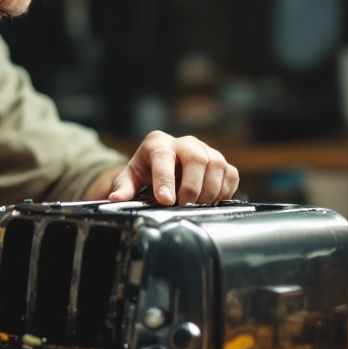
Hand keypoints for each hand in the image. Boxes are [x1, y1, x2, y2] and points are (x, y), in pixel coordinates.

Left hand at [105, 130, 238, 205]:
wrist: (160, 168)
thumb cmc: (144, 173)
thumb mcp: (129, 179)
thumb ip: (123, 188)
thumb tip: (116, 199)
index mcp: (157, 143)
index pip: (163, 157)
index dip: (165, 179)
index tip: (165, 200)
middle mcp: (184, 142)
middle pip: (196, 158)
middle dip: (191, 186)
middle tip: (183, 205)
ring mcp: (205, 150)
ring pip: (217, 164)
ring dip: (209, 190)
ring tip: (197, 206)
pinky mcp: (220, 162)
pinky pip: (231, 173)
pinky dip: (224, 190)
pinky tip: (212, 201)